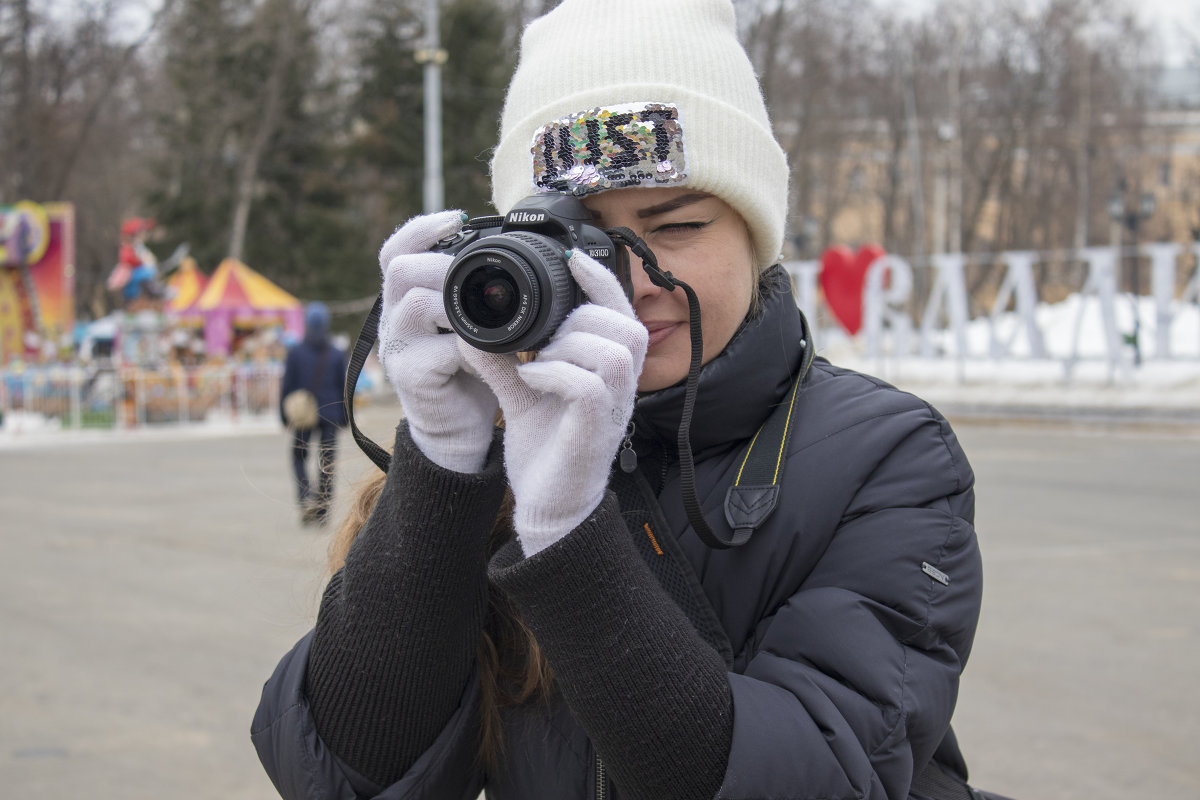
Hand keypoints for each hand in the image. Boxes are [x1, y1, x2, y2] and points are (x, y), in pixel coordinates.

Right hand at [378, 210, 498, 472]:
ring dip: (457, 303)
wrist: (461, 431)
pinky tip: (493, 351)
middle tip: (480, 278)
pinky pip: (439, 349)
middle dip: (442, 265)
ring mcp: (397, 349)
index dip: (422, 228)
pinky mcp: (411, 378)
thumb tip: (511, 254)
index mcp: (406, 301)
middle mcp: (393, 320)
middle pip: (400, 269)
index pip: (396, 251)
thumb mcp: (474, 327)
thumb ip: (477, 297)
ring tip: (489, 315)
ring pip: (415, 303)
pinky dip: (471, 346)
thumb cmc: (472, 374)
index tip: (459, 217)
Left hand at [461, 250, 647, 555]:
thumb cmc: (546, 450)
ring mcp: (613, 408)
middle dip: (579, 318)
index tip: (569, 256)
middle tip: (542, 340)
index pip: (621, 310)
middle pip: (626, 323)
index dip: (600, 278)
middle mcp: (621, 386)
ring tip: (536, 361)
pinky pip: (590, 384)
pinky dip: (556, 372)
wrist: (548, 505)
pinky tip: (530, 379)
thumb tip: (473, 323)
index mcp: (609, 370)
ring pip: (613, 348)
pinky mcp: (596, 430)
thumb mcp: (522, 392)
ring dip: (569, 345)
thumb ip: (505, 357)